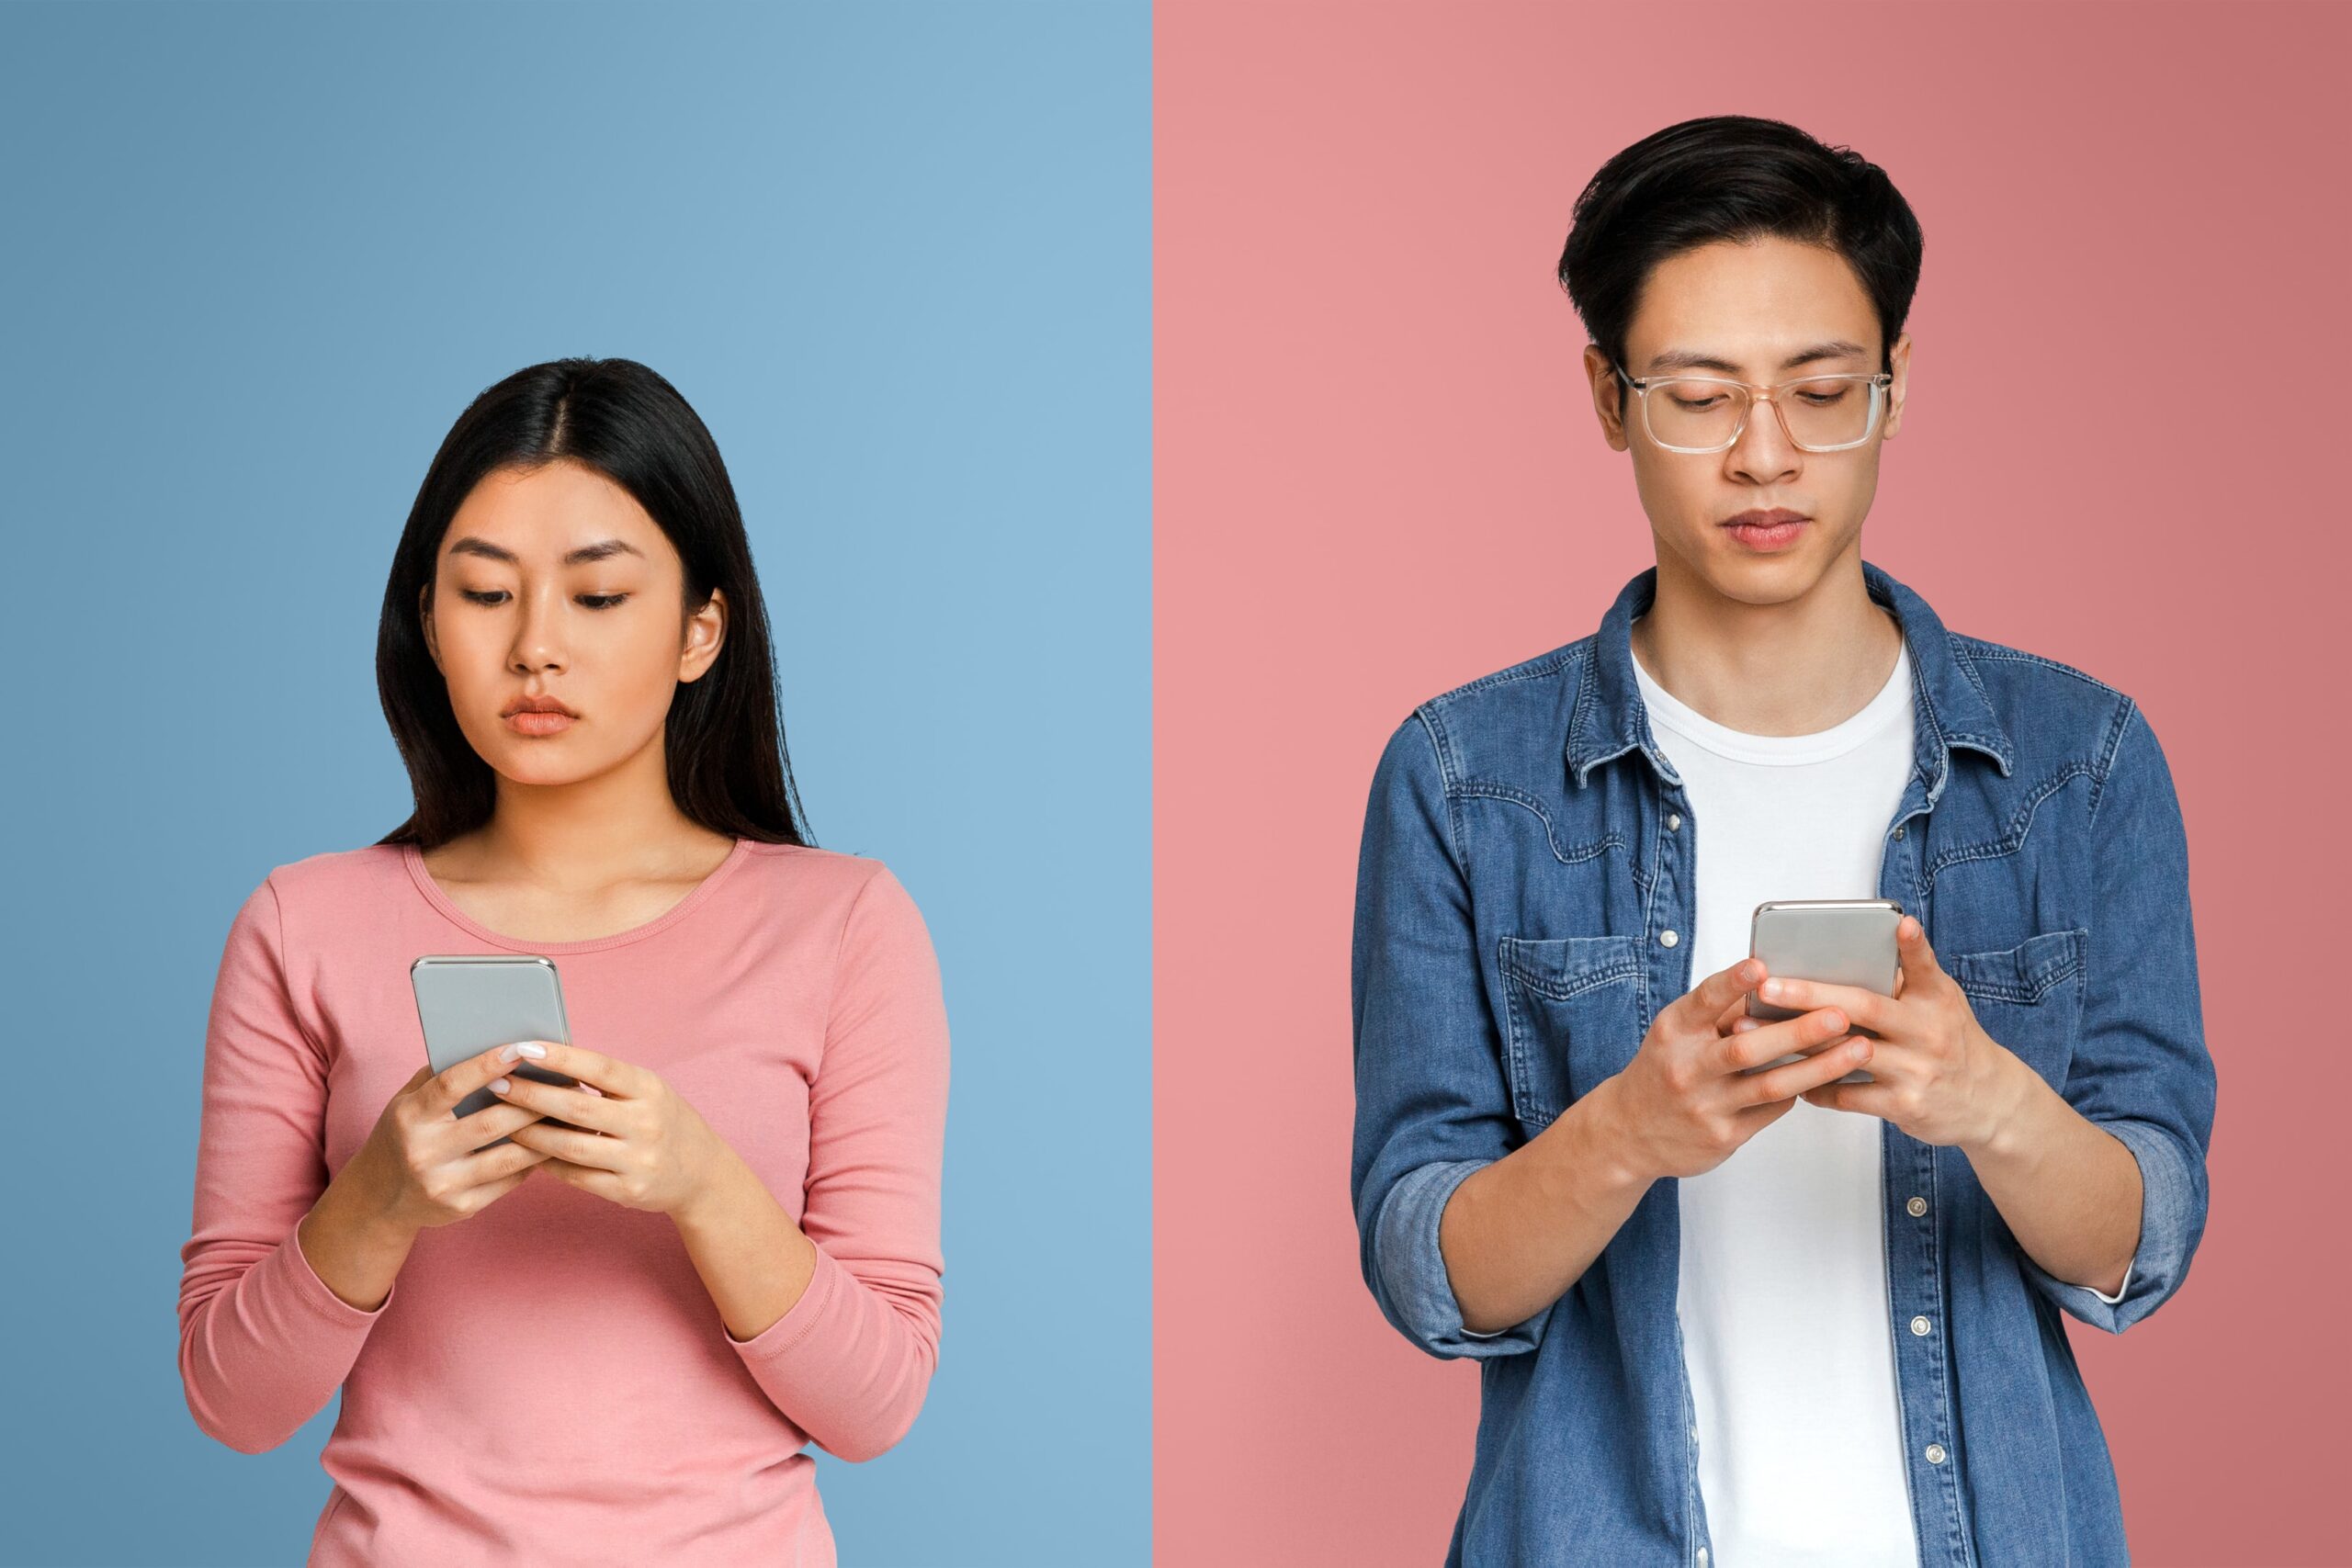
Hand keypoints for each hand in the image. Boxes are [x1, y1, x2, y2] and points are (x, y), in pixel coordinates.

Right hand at [345, 1049, 559, 1237]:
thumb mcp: (406, 1102)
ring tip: (570, 1115)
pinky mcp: (460, 1207)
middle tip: (568, 1085)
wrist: (378, 1199)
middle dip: (533, 1102)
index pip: (451, 1085)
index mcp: (409, 1116)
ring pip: (508, 1156)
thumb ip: (440, 1076)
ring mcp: (442, 1183)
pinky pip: (509, 1181)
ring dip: (544, 1135)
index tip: (521, 1048)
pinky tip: (552, 1144)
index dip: (487, 1065)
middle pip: (491, 1122)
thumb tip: (493, 1047)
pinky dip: (533, 1161)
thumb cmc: (402, 1136)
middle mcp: (423, 1151)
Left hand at [489, 1039, 733, 1216]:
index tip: (523, 1047)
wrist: (702, 1173)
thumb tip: (546, 1063)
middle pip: (576, 1108)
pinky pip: (576, 1177)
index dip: (560, 1057)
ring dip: (530, 1133)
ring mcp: (638, 1160)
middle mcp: (646, 1123)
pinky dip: (547, 1164)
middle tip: (497, 1084)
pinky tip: (527, 1152)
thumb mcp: (647, 1092)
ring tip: (502, 1121)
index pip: (599, 1068)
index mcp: (649, 1089)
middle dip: (531, 1095)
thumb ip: (606, 1082)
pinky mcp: (628, 1191)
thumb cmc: (663, 1121)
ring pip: (570, 1146)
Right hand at [1596, 955, 1875, 1182]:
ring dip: (1820, 1066)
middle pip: (1748, 1048)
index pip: (1704, 1002)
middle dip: (1799, 1031)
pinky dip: (1800, 1090)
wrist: (1629, 1133)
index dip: (1732, 984)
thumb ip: (1716, 1013)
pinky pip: (1771, 1110)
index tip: (1760, 966)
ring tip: (1858, 1049)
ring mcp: (1705, 1106)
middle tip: (1841, 1013)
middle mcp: (1686, 1068)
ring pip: (1771, 1085)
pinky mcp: (1723, 1136)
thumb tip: (1770, 983)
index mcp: (1673, 1032)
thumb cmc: (1663, 1070)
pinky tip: (1826, 1077)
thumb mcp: (1675, 1034)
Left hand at [1731, 915, 2028, 1149]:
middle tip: (1767, 986)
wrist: (1991, 1102)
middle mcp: (1928, 1031)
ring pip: (1847, 1052)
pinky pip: (1849, 1095)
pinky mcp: (1905, 1105)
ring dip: (1797, 1043)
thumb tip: (1855, 949)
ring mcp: (1917, 1069)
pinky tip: (1790, 1078)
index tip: (1901, 924)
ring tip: (1753, 1033)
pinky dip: (1817, 1086)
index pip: (1925, 967)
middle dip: (1810, 995)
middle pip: (1865, 1008)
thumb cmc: (1950, 1041)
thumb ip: (1906, 980)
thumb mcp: (1941, 1003)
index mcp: (1935, 999)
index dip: (1914, 946)